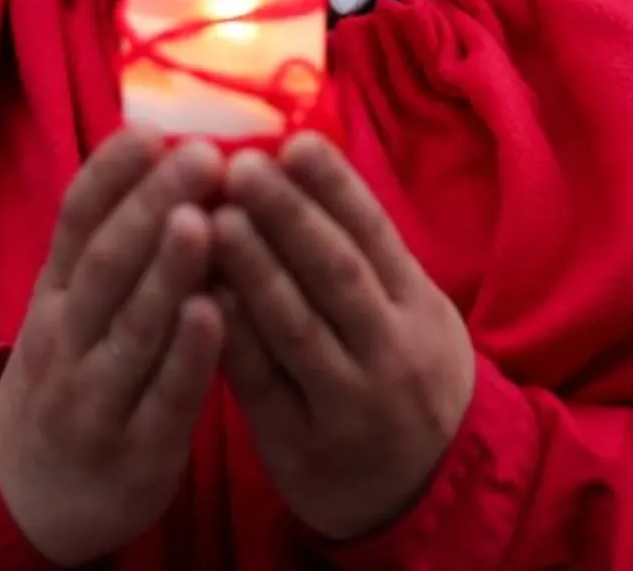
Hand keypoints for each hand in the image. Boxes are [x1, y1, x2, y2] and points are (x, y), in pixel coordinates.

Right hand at [0, 129, 226, 563]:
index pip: (75, 222)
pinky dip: (189, 355)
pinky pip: (164, 397)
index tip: (150, 128)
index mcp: (54, 293)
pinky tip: (218, 315)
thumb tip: (155, 148)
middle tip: (204, 155)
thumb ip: (109, 244)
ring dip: (169, 273)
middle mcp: (65, 339)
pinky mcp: (134, 450)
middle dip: (152, 206)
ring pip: (132, 328)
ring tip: (204, 221)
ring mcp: (95, 396)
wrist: (28, 494)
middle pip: (106, 264)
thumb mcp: (70, 307)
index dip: (110, 175)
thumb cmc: (69, 376)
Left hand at [212, 132, 476, 542]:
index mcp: (418, 306)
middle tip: (241, 167)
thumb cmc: (409, 374)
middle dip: (287, 216)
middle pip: (336, 273)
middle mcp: (390, 351)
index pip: (375, 234)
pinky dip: (233, 337)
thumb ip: (367, 252)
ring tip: (211, 218)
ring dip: (252, 269)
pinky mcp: (303, 446)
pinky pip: (262, 384)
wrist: (431, 490)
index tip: (295, 142)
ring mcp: (348, 402)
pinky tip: (201, 296)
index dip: (334, 187)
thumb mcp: (414, 310)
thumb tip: (303, 160)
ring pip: (297, 327)